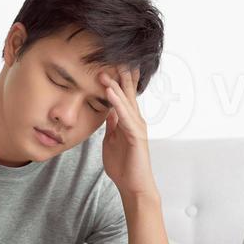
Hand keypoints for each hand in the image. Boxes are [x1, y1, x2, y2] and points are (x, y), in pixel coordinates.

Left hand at [99, 64, 158, 198]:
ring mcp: (137, 127)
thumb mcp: (112, 140)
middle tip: (114, 57)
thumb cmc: (123, 166)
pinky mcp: (136, 136)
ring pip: (126, 102)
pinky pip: (124, 116)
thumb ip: (112, 124)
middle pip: (127, 94)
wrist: (133, 186)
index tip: (108, 65)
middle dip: (120, 76)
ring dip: (115, 86)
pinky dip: (117, 103)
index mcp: (129, 121)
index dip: (116, 81)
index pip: (122, 96)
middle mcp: (135, 121)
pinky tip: (109, 92)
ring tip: (106, 71)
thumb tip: (108, 110)